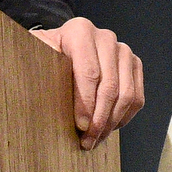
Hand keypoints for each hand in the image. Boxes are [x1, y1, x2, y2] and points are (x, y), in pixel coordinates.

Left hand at [35, 17, 145, 150]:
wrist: (64, 47)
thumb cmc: (46, 55)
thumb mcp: (35, 54)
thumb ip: (34, 61)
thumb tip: (37, 78)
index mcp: (80, 31)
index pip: (88, 72)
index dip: (86, 103)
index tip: (80, 126)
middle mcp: (106, 37)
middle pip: (110, 86)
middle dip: (99, 119)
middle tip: (87, 141)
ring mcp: (123, 51)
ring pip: (126, 94)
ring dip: (111, 122)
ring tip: (96, 139)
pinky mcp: (134, 65)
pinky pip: (137, 97)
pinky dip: (123, 117)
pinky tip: (107, 129)